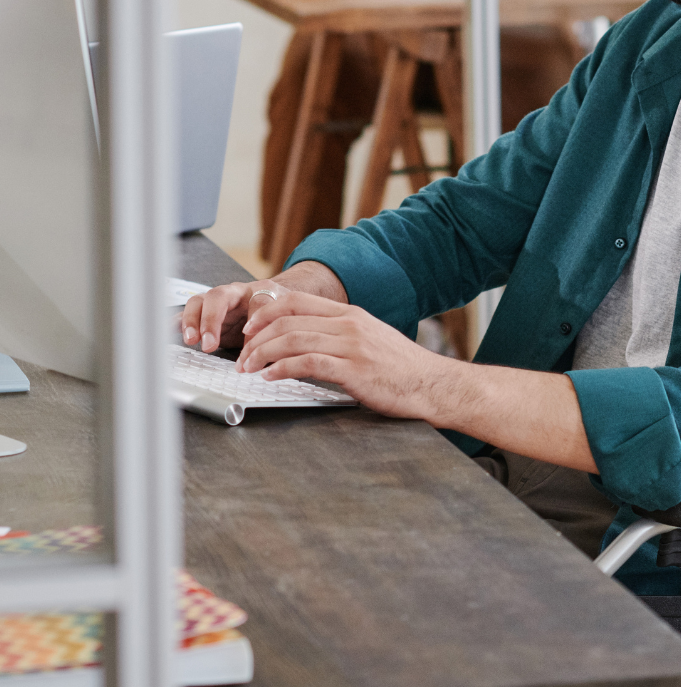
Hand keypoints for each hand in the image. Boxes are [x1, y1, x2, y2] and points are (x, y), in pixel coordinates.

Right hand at [179, 261, 345, 354]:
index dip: (253, 325)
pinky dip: (177, 320)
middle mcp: (234, 293)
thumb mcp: (285, 318)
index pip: (255, 303)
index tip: (251, 345)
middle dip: (211, 320)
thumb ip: (276, 334)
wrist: (273, 298)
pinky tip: (170, 329)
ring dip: (193, 321)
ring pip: (199, 302)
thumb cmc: (278, 308)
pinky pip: (187, 312)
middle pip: (217, 296)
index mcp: (259, 291)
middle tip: (209, 344)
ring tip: (191, 340)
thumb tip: (266, 360)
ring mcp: (217, 302)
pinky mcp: (205, 313)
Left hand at [236, 289, 457, 421]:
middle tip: (242, 356)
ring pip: (293, 339)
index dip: (265, 312)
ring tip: (249, 369)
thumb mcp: (370, 340)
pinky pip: (308, 363)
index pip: (297, 301)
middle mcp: (350, 325)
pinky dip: (282, 369)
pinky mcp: (354, 370)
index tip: (250, 329)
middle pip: (289, 320)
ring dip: (262, 354)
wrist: (433, 385)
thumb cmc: (401, 369)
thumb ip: (340, 335)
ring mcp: (353, 346)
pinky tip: (270, 377)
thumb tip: (304, 340)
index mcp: (351, 315)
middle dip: (256, 338)